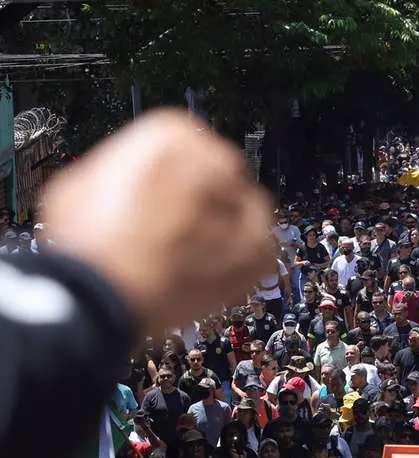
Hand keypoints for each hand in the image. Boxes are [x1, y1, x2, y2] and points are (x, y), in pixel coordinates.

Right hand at [43, 110, 273, 334]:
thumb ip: (127, 170)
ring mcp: (242, 207)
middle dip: (208, 199)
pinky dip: (247, 259)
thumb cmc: (88, 243)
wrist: (103, 295)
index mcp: (172, 134)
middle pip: (223, 176)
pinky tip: (216, 269)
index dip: (178, 175)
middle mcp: (215, 162)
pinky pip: (264, 247)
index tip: (169, 194)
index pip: (192, 144)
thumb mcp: (86, 181)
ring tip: (194, 253)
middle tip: (181, 228)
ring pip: (248, 208)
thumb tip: (136, 181)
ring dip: (228, 226)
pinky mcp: (258, 250)